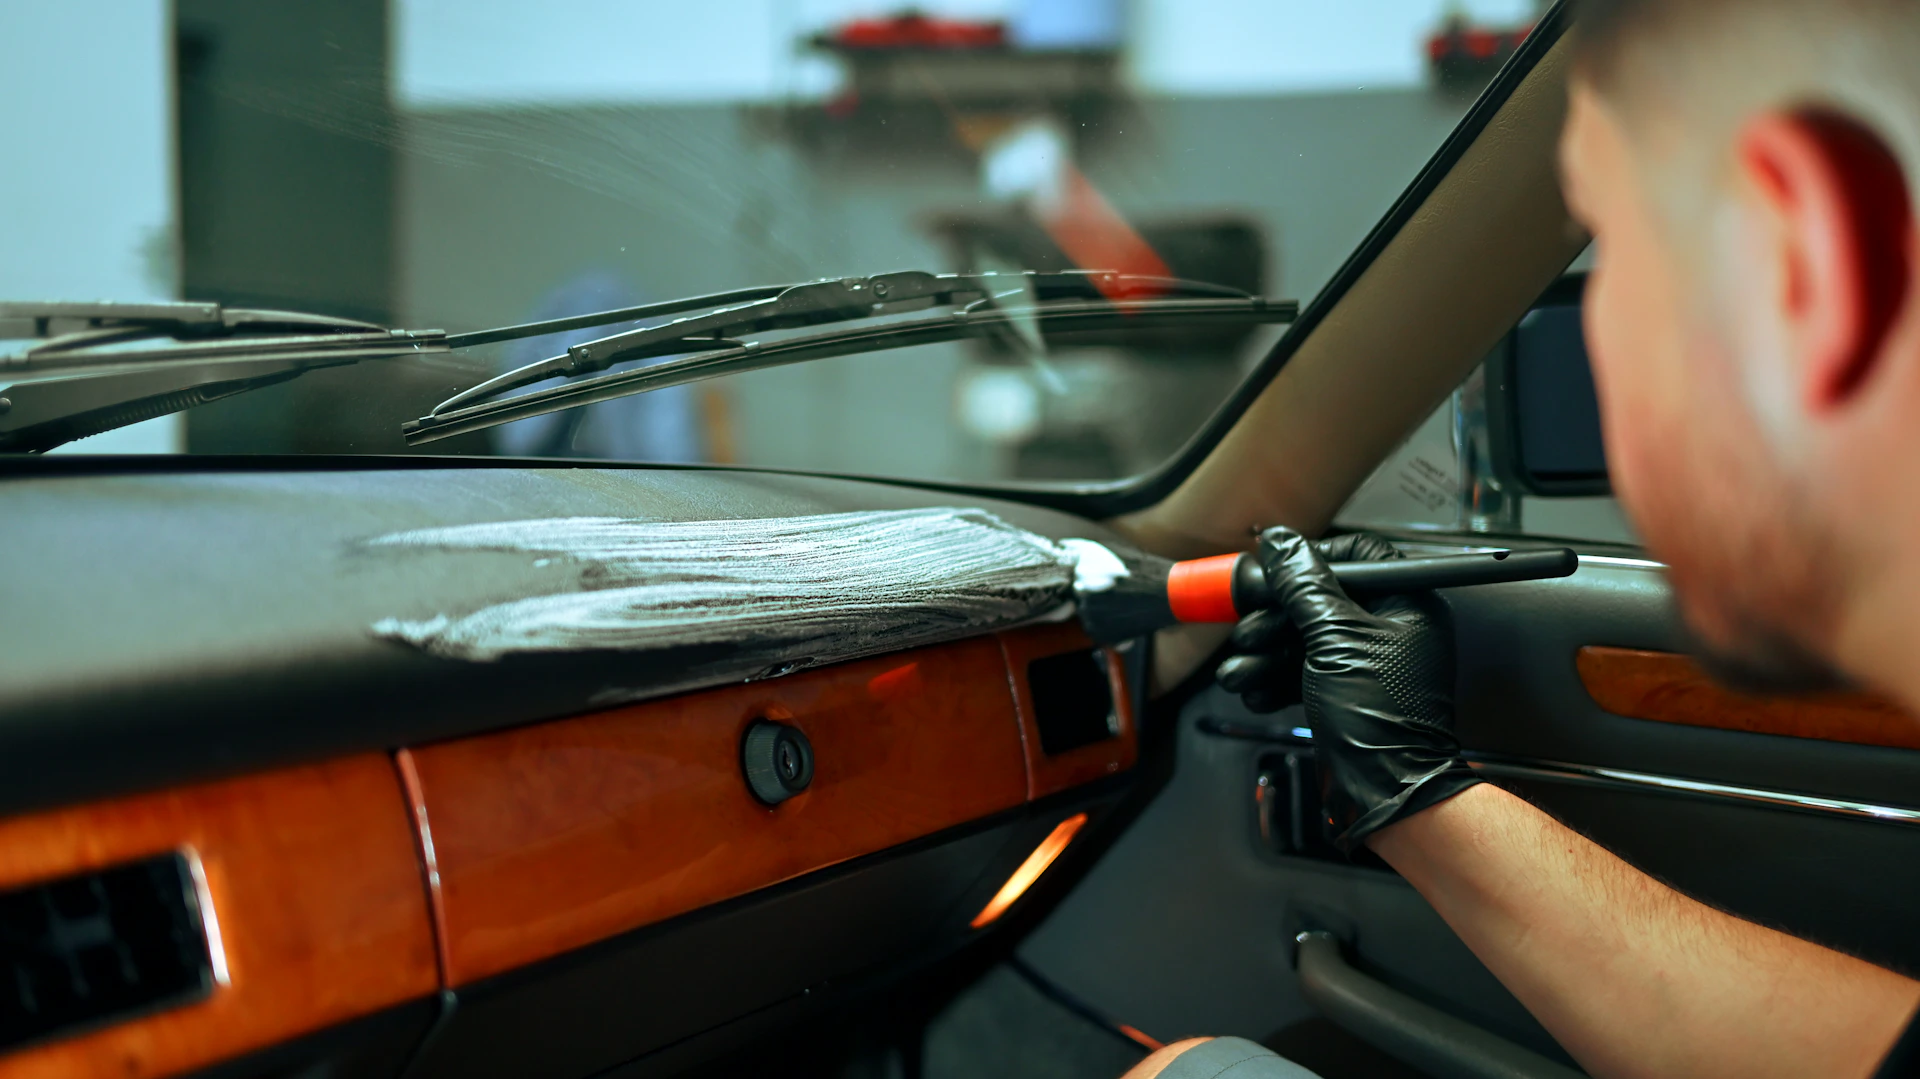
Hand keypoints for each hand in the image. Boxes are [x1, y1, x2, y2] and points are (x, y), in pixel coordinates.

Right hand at [1216, 527, 1479, 850]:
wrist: (1386, 790)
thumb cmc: (1382, 718)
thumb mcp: (1333, 637)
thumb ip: (1303, 585)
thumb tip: (1280, 543)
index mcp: (1405, 604)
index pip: (1357, 555)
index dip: (1310, 559)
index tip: (1275, 571)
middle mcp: (1389, 629)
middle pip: (1319, 599)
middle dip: (1274, 619)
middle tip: (1247, 629)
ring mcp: (1367, 663)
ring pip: (1304, 639)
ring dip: (1265, 655)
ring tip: (1240, 671)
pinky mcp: (1346, 693)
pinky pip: (1304, 672)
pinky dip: (1276, 681)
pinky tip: (1255, 692)